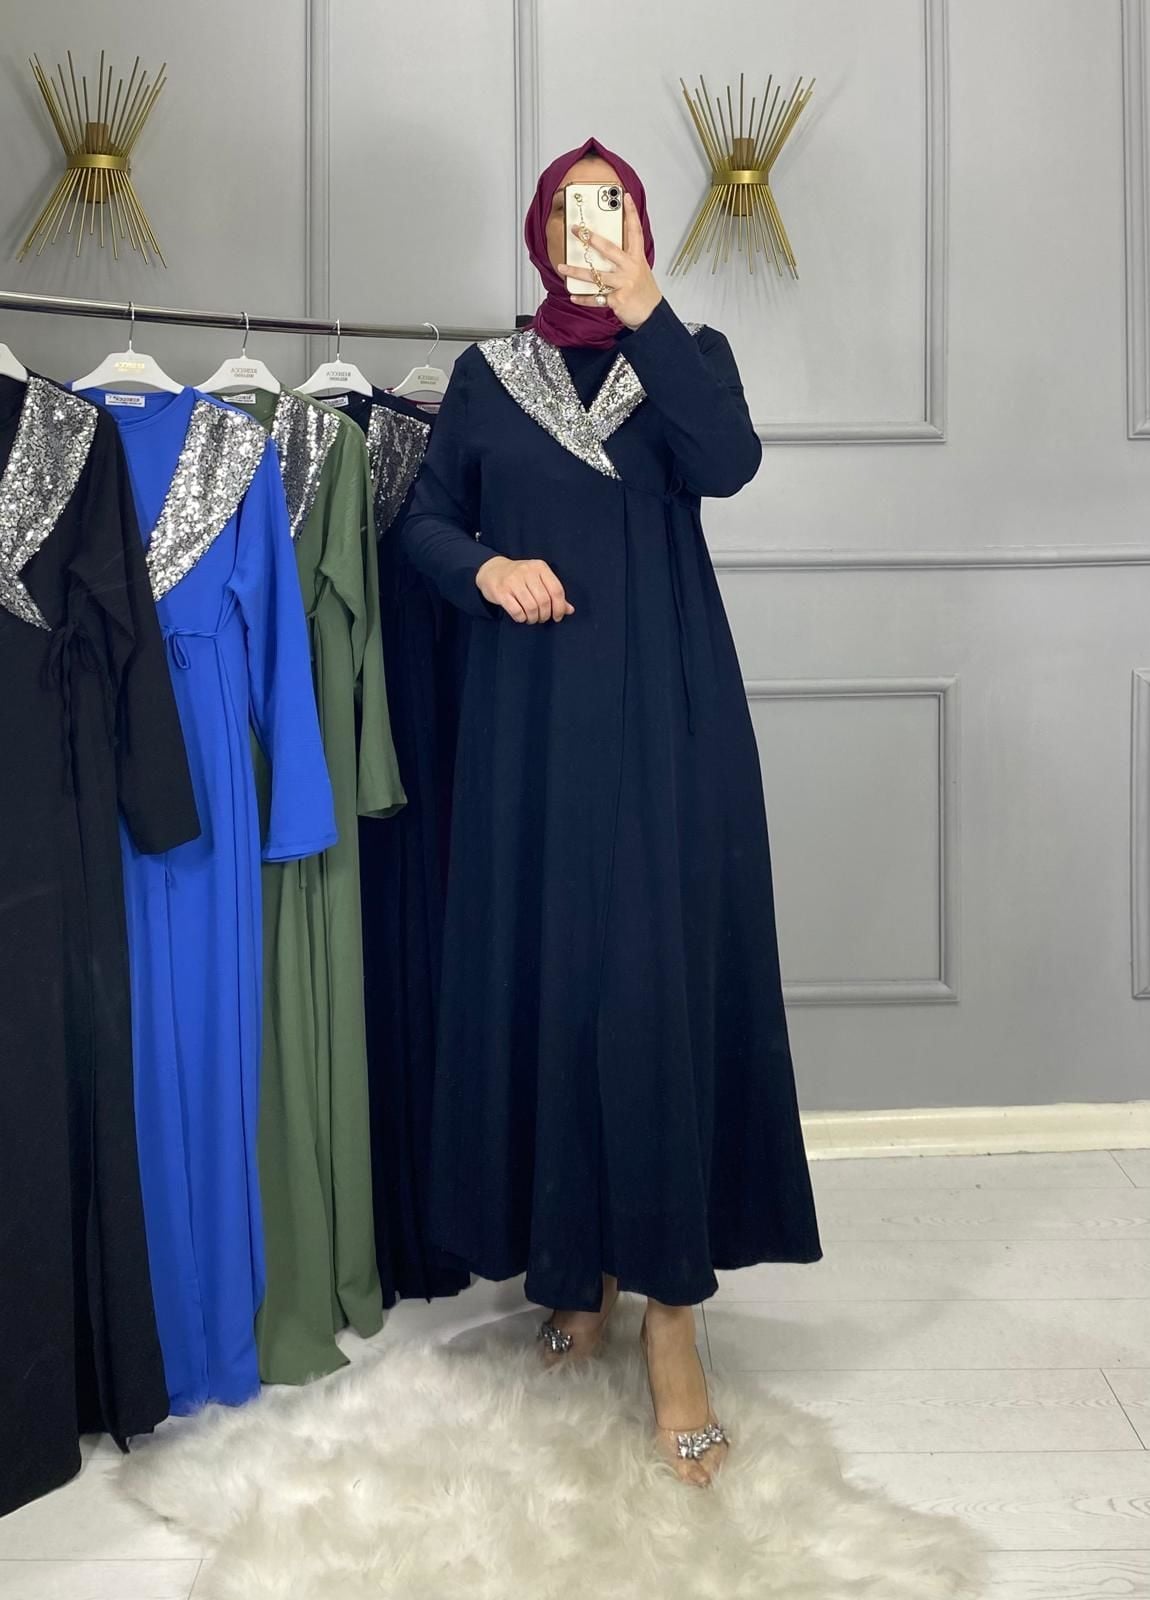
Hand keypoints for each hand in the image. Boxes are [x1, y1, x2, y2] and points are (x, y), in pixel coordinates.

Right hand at [476, 555, 574, 623]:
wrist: (491, 571)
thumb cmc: (519, 578)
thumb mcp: (538, 580)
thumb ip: (554, 594)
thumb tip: (570, 610)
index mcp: (540, 567)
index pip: (557, 590)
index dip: (559, 607)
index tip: (557, 616)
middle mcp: (527, 571)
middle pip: (544, 601)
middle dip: (545, 615)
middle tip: (541, 618)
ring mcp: (513, 581)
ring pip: (531, 608)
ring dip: (533, 618)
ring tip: (531, 618)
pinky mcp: (501, 591)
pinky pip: (516, 611)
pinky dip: (521, 618)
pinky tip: (521, 616)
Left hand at [557, 192, 662, 328]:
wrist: (652, 314)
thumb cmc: (643, 291)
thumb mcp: (639, 270)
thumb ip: (624, 259)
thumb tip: (603, 249)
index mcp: (636, 258)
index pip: (635, 231)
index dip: (631, 213)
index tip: (625, 197)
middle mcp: (630, 268)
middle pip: (609, 249)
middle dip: (591, 238)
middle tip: (577, 230)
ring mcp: (623, 284)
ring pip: (596, 276)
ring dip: (576, 272)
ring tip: (562, 268)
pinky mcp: (617, 300)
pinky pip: (596, 298)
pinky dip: (583, 298)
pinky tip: (573, 296)